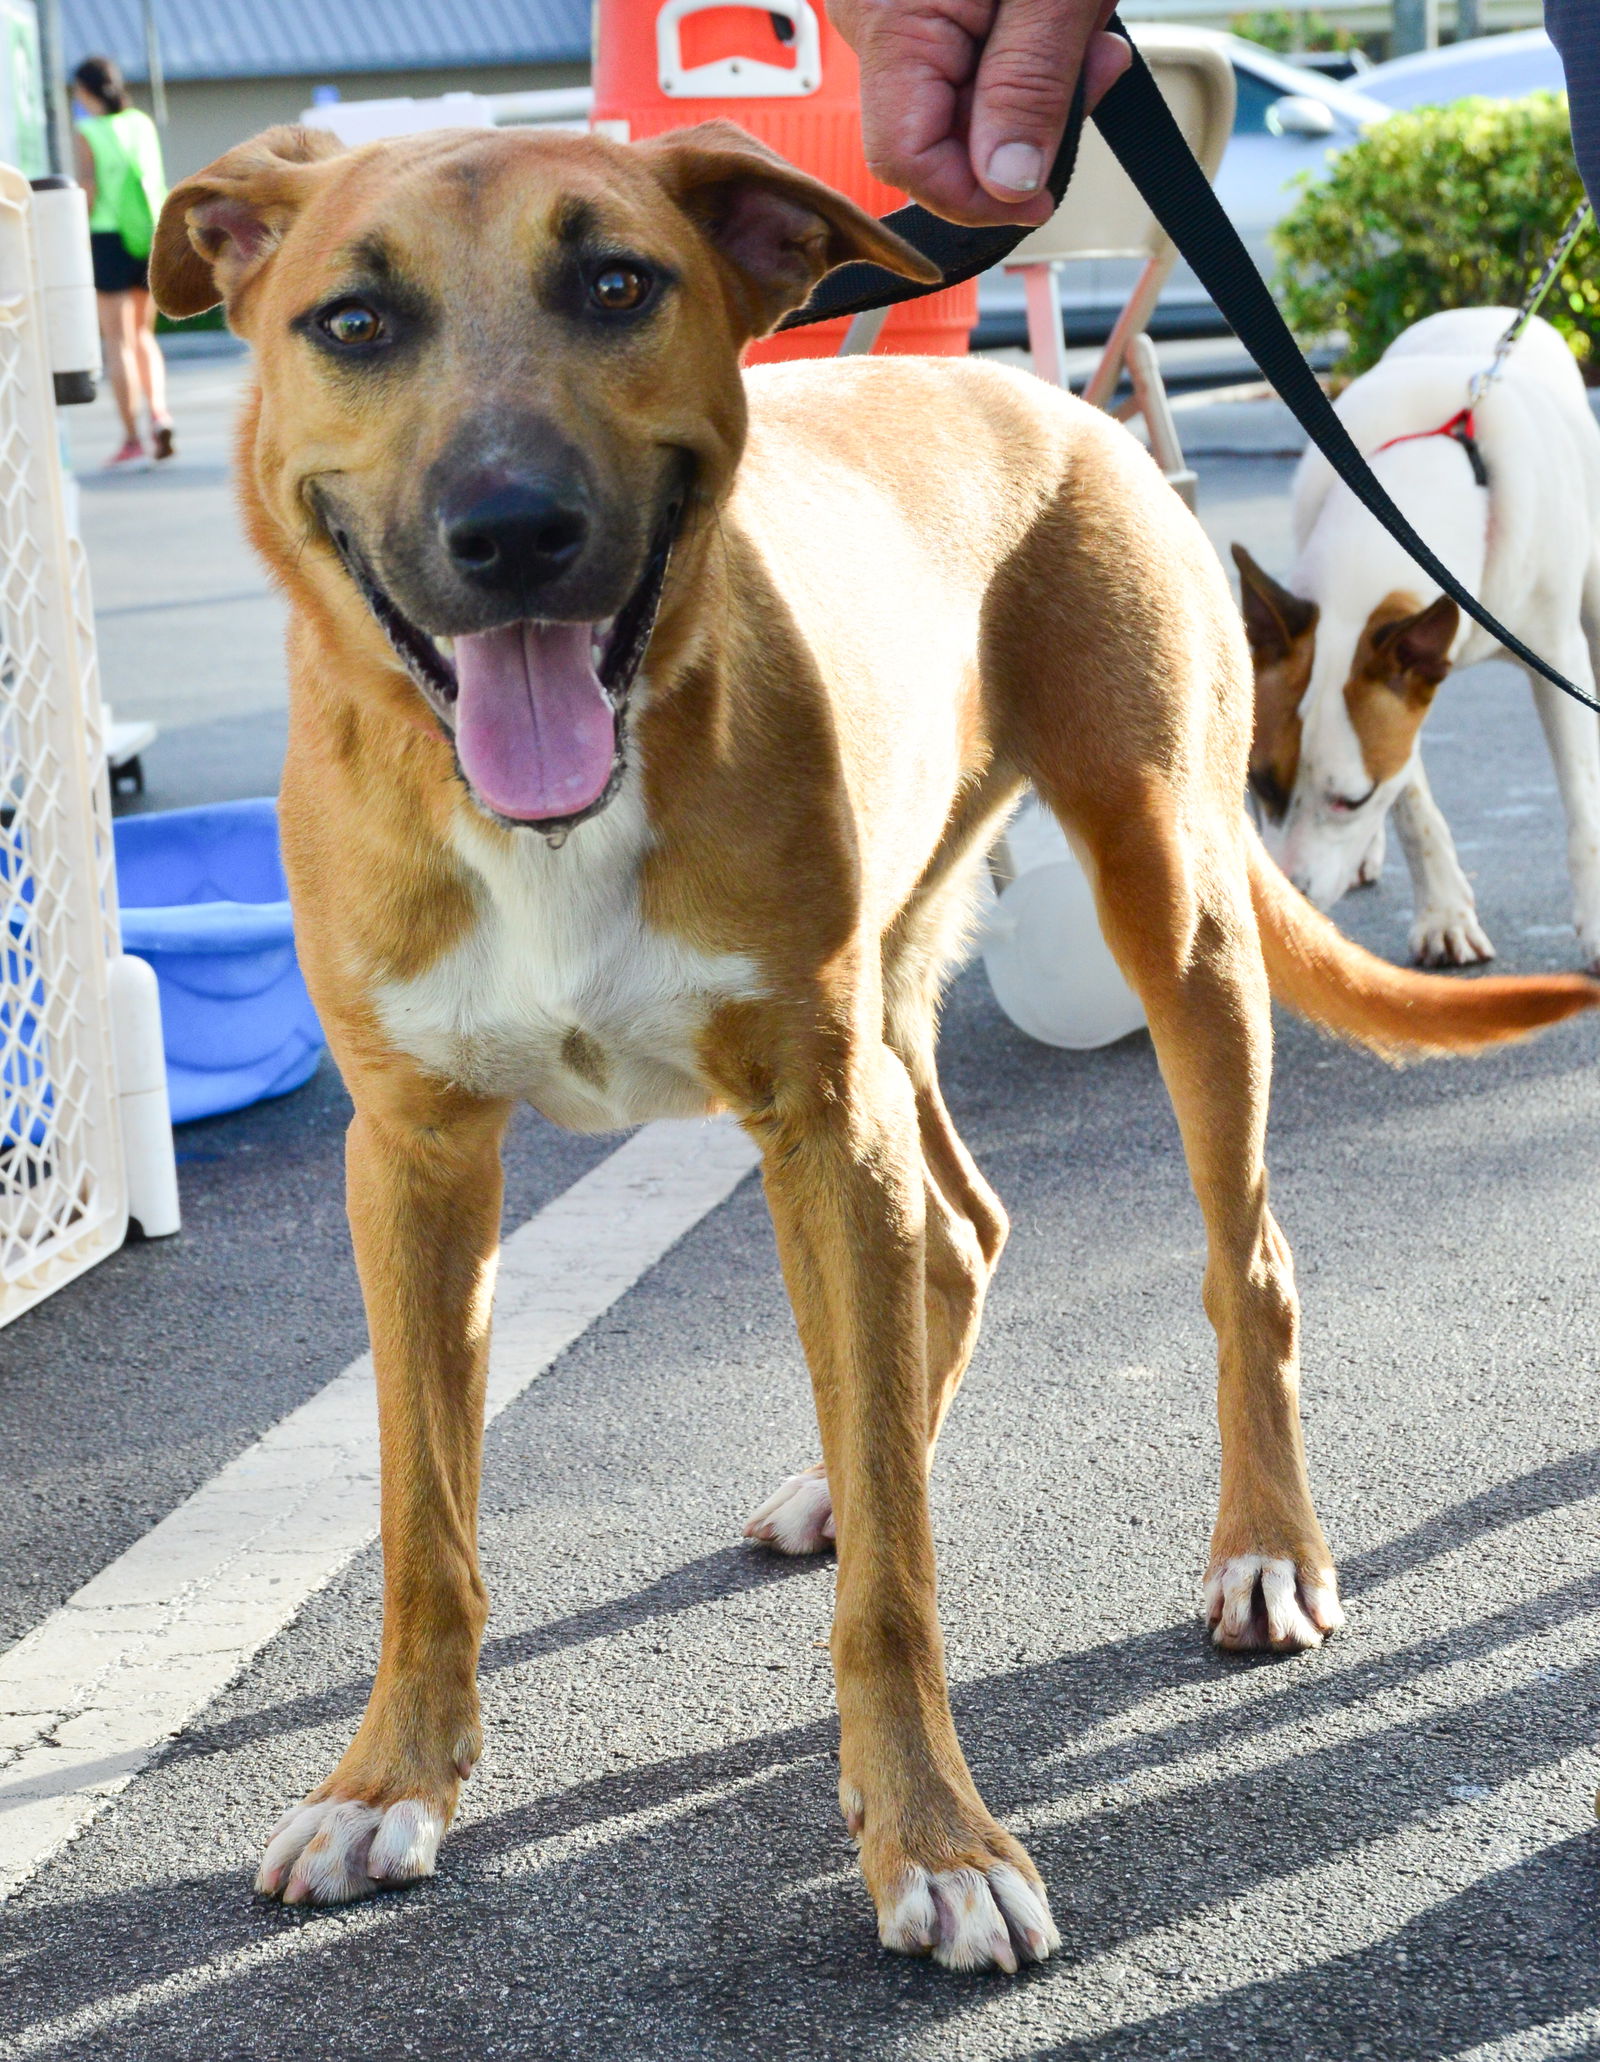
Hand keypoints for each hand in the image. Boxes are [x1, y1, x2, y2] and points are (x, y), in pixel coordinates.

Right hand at [830, 0, 1131, 226]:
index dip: (977, 199)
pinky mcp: (916, 1)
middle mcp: (873, 17)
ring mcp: (890, 9)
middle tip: (1096, 73)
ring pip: (954, 104)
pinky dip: (1020, 56)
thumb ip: (1028, 89)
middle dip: (1022, 129)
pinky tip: (1059, 23)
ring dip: (1032, 91)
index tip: (1042, 197)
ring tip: (1086, 34)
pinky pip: (961, 61)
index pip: (908, 164)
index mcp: (891, 18)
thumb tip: (1006, 187)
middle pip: (933, 138)